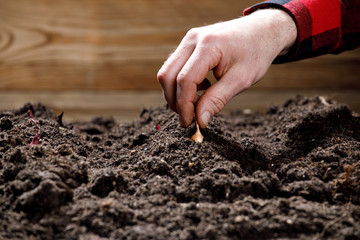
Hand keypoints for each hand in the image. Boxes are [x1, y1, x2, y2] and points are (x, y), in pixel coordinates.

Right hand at [157, 9, 296, 128]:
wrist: (262, 30)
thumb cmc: (256, 53)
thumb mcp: (241, 79)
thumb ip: (217, 99)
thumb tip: (200, 121)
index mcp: (209, 45)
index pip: (185, 80)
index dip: (184, 105)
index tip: (190, 124)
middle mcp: (193, 39)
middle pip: (167, 75)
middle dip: (175, 101)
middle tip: (189, 118)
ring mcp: (189, 39)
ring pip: (167, 72)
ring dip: (176, 93)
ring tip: (197, 104)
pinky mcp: (188, 44)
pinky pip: (174, 67)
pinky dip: (181, 84)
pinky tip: (201, 89)